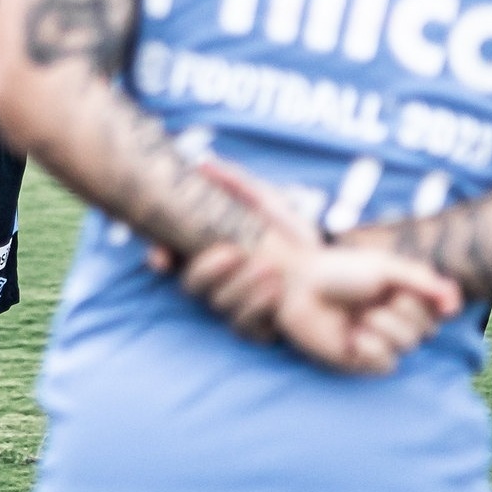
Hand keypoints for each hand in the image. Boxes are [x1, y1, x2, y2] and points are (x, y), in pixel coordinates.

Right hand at [143, 156, 320, 337]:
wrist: (331, 267)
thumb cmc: (293, 233)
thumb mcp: (268, 201)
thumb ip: (236, 182)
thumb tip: (202, 163)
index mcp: (211, 251)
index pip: (172, 257)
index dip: (159, 258)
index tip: (161, 257)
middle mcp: (218, 282)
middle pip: (191, 285)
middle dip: (206, 271)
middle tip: (233, 253)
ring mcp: (236, 306)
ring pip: (218, 306)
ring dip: (240, 288)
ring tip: (271, 271)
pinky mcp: (258, 326)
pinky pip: (246, 328)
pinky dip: (257, 311)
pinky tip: (276, 295)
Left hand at [269, 246, 461, 373]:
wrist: (298, 286)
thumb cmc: (338, 270)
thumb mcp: (384, 267)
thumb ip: (422, 281)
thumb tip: (455, 303)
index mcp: (401, 295)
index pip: (436, 310)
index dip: (429, 304)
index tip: (415, 294)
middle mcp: (392, 318)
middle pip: (425, 330)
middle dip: (405, 314)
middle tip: (378, 301)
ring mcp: (376, 340)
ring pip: (407, 346)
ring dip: (387, 328)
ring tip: (361, 316)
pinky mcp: (358, 359)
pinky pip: (385, 364)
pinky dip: (372, 349)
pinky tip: (353, 337)